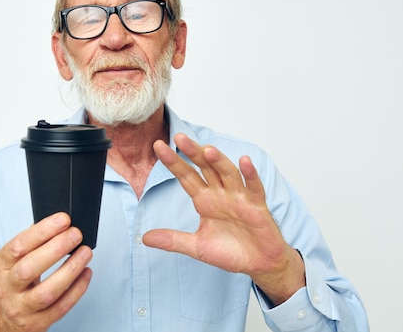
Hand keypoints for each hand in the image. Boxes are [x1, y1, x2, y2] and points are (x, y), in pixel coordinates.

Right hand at [0, 212, 92, 331]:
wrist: (3, 323)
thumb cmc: (12, 286)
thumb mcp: (10, 263)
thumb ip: (30, 244)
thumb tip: (58, 223)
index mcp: (0, 267)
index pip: (18, 246)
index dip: (42, 231)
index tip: (63, 220)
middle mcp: (7, 289)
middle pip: (29, 269)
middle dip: (56, 248)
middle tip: (76, 234)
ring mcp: (21, 308)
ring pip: (47, 292)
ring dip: (70, 269)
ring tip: (85, 252)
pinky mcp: (37, 324)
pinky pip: (61, 307)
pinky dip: (77, 289)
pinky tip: (85, 273)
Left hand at [143, 133, 304, 304]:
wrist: (258, 264)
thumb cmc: (231, 252)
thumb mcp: (197, 247)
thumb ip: (173, 240)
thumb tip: (144, 238)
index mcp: (205, 200)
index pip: (186, 176)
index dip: (173, 162)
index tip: (158, 146)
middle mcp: (220, 193)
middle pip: (205, 168)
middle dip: (193, 152)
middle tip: (179, 137)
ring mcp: (239, 197)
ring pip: (228, 173)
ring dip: (219, 161)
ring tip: (207, 149)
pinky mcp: (257, 206)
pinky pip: (254, 187)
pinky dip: (250, 174)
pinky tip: (244, 161)